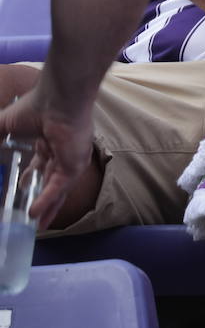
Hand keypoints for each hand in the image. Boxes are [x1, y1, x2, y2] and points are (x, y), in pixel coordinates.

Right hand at [0, 82, 92, 228]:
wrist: (58, 100)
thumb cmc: (34, 108)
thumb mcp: (5, 126)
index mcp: (48, 142)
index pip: (41, 165)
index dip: (32, 179)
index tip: (22, 190)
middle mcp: (61, 153)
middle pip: (51, 181)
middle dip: (43, 200)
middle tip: (32, 217)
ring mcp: (69, 160)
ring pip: (57, 190)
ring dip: (48, 207)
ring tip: (37, 226)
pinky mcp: (74, 166)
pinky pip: (59, 188)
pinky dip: (47, 201)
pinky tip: (36, 215)